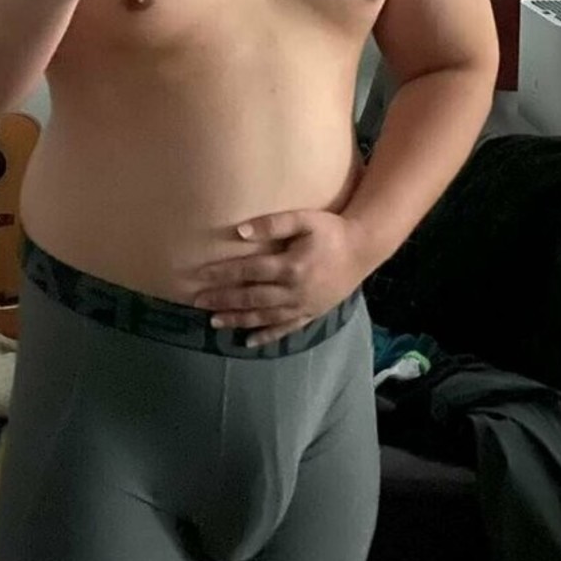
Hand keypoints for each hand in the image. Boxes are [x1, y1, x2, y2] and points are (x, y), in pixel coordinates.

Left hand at [176, 209, 371, 346]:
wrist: (364, 249)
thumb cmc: (332, 230)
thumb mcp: (305, 219)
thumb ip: (273, 224)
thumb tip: (239, 232)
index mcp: (290, 266)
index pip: (248, 271)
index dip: (222, 274)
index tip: (200, 276)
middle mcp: (293, 291)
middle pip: (251, 297)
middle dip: (223, 300)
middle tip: (197, 303)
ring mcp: (302, 305)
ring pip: (264, 316)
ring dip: (238, 320)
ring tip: (215, 322)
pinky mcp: (311, 314)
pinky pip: (286, 329)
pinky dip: (267, 336)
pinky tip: (249, 341)